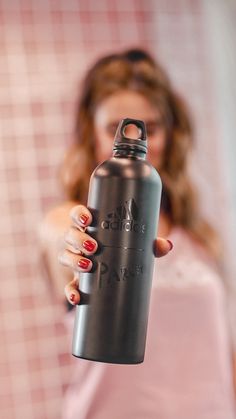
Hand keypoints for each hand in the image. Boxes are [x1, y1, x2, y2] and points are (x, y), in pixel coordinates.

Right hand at [58, 204, 172, 304]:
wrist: (99, 262)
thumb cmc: (117, 246)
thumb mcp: (130, 243)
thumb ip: (148, 244)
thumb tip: (167, 245)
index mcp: (88, 226)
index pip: (77, 215)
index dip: (79, 214)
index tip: (88, 220)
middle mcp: (77, 241)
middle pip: (70, 235)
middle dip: (79, 240)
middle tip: (94, 246)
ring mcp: (74, 259)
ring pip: (65, 255)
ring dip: (74, 260)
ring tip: (89, 266)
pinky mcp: (74, 279)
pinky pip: (68, 285)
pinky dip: (71, 292)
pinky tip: (77, 299)